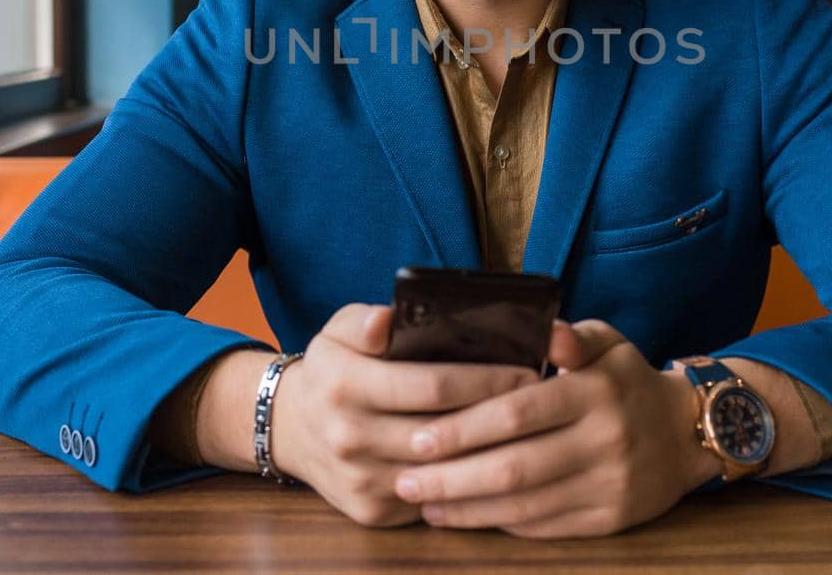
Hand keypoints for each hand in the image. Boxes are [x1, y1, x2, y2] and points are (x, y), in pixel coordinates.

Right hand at [271, 303, 537, 527]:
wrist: (290, 429)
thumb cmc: (332, 371)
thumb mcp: (337, 331)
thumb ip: (364, 321)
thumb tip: (386, 321)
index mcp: (344, 384)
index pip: (431, 386)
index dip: (485, 379)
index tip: (526, 371)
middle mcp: (349, 436)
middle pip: (443, 432)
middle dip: (499, 417)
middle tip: (541, 401)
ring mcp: (361, 479)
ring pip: (443, 473)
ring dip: (490, 454)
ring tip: (529, 430)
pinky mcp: (371, 510)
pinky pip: (432, 501)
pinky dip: (467, 484)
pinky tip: (496, 463)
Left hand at [392, 319, 718, 538]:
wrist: (687, 431)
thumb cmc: (627, 379)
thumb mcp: (608, 341)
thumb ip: (569, 335)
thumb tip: (543, 329)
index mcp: (595, 391)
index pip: (518, 412)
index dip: (464, 428)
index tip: (419, 436)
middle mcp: (604, 440)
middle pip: (514, 467)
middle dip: (451, 477)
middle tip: (405, 477)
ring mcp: (609, 485)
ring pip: (525, 506)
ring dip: (467, 509)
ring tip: (422, 503)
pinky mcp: (611, 519)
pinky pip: (546, 528)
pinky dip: (500, 525)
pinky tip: (465, 517)